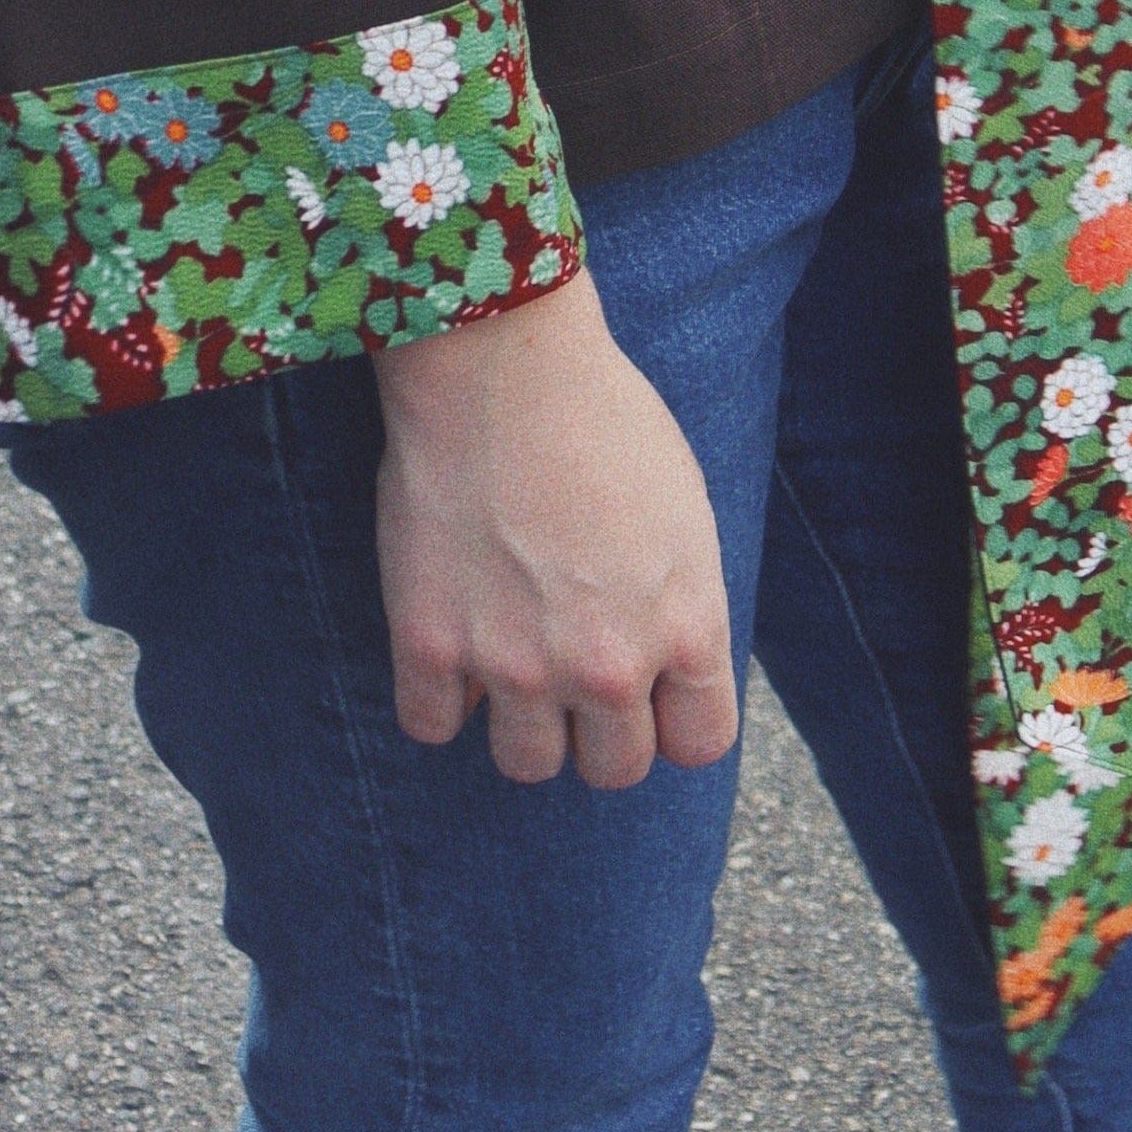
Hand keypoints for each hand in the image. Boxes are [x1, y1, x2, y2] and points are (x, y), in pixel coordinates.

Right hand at [372, 272, 737, 789]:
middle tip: (573, 669)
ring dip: (522, 723)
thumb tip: (667, 660)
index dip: (673, 721)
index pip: (699, 744)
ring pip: (528, 765)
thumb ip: (680, 602)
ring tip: (511, 656)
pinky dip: (440, 697)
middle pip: (614, 770)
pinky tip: (449, 644)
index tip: (649, 694)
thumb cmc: (603, 414)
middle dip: (599, 730)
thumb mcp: (684, 511)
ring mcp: (517, 665)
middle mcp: (609, 664)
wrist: (502, 361)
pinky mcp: (431, 647)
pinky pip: (433, 728)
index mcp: (687, 626)